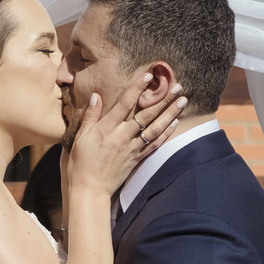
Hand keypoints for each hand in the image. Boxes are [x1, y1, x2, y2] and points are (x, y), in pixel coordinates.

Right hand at [67, 76, 187, 195]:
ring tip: (183, 101)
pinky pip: (155, 144)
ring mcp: (132, 148)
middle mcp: (123, 136)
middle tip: (178, 86)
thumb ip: (90, 115)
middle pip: (146, 114)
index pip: (125, 103)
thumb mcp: (80, 137)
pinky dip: (166, 133)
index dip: (138, 88)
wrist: (89, 188)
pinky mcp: (137, 158)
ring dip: (170, 113)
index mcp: (107, 128)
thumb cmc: (81, 162)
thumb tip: (96, 96)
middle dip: (163, 99)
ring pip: (155, 127)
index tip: (149, 76)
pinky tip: (175, 123)